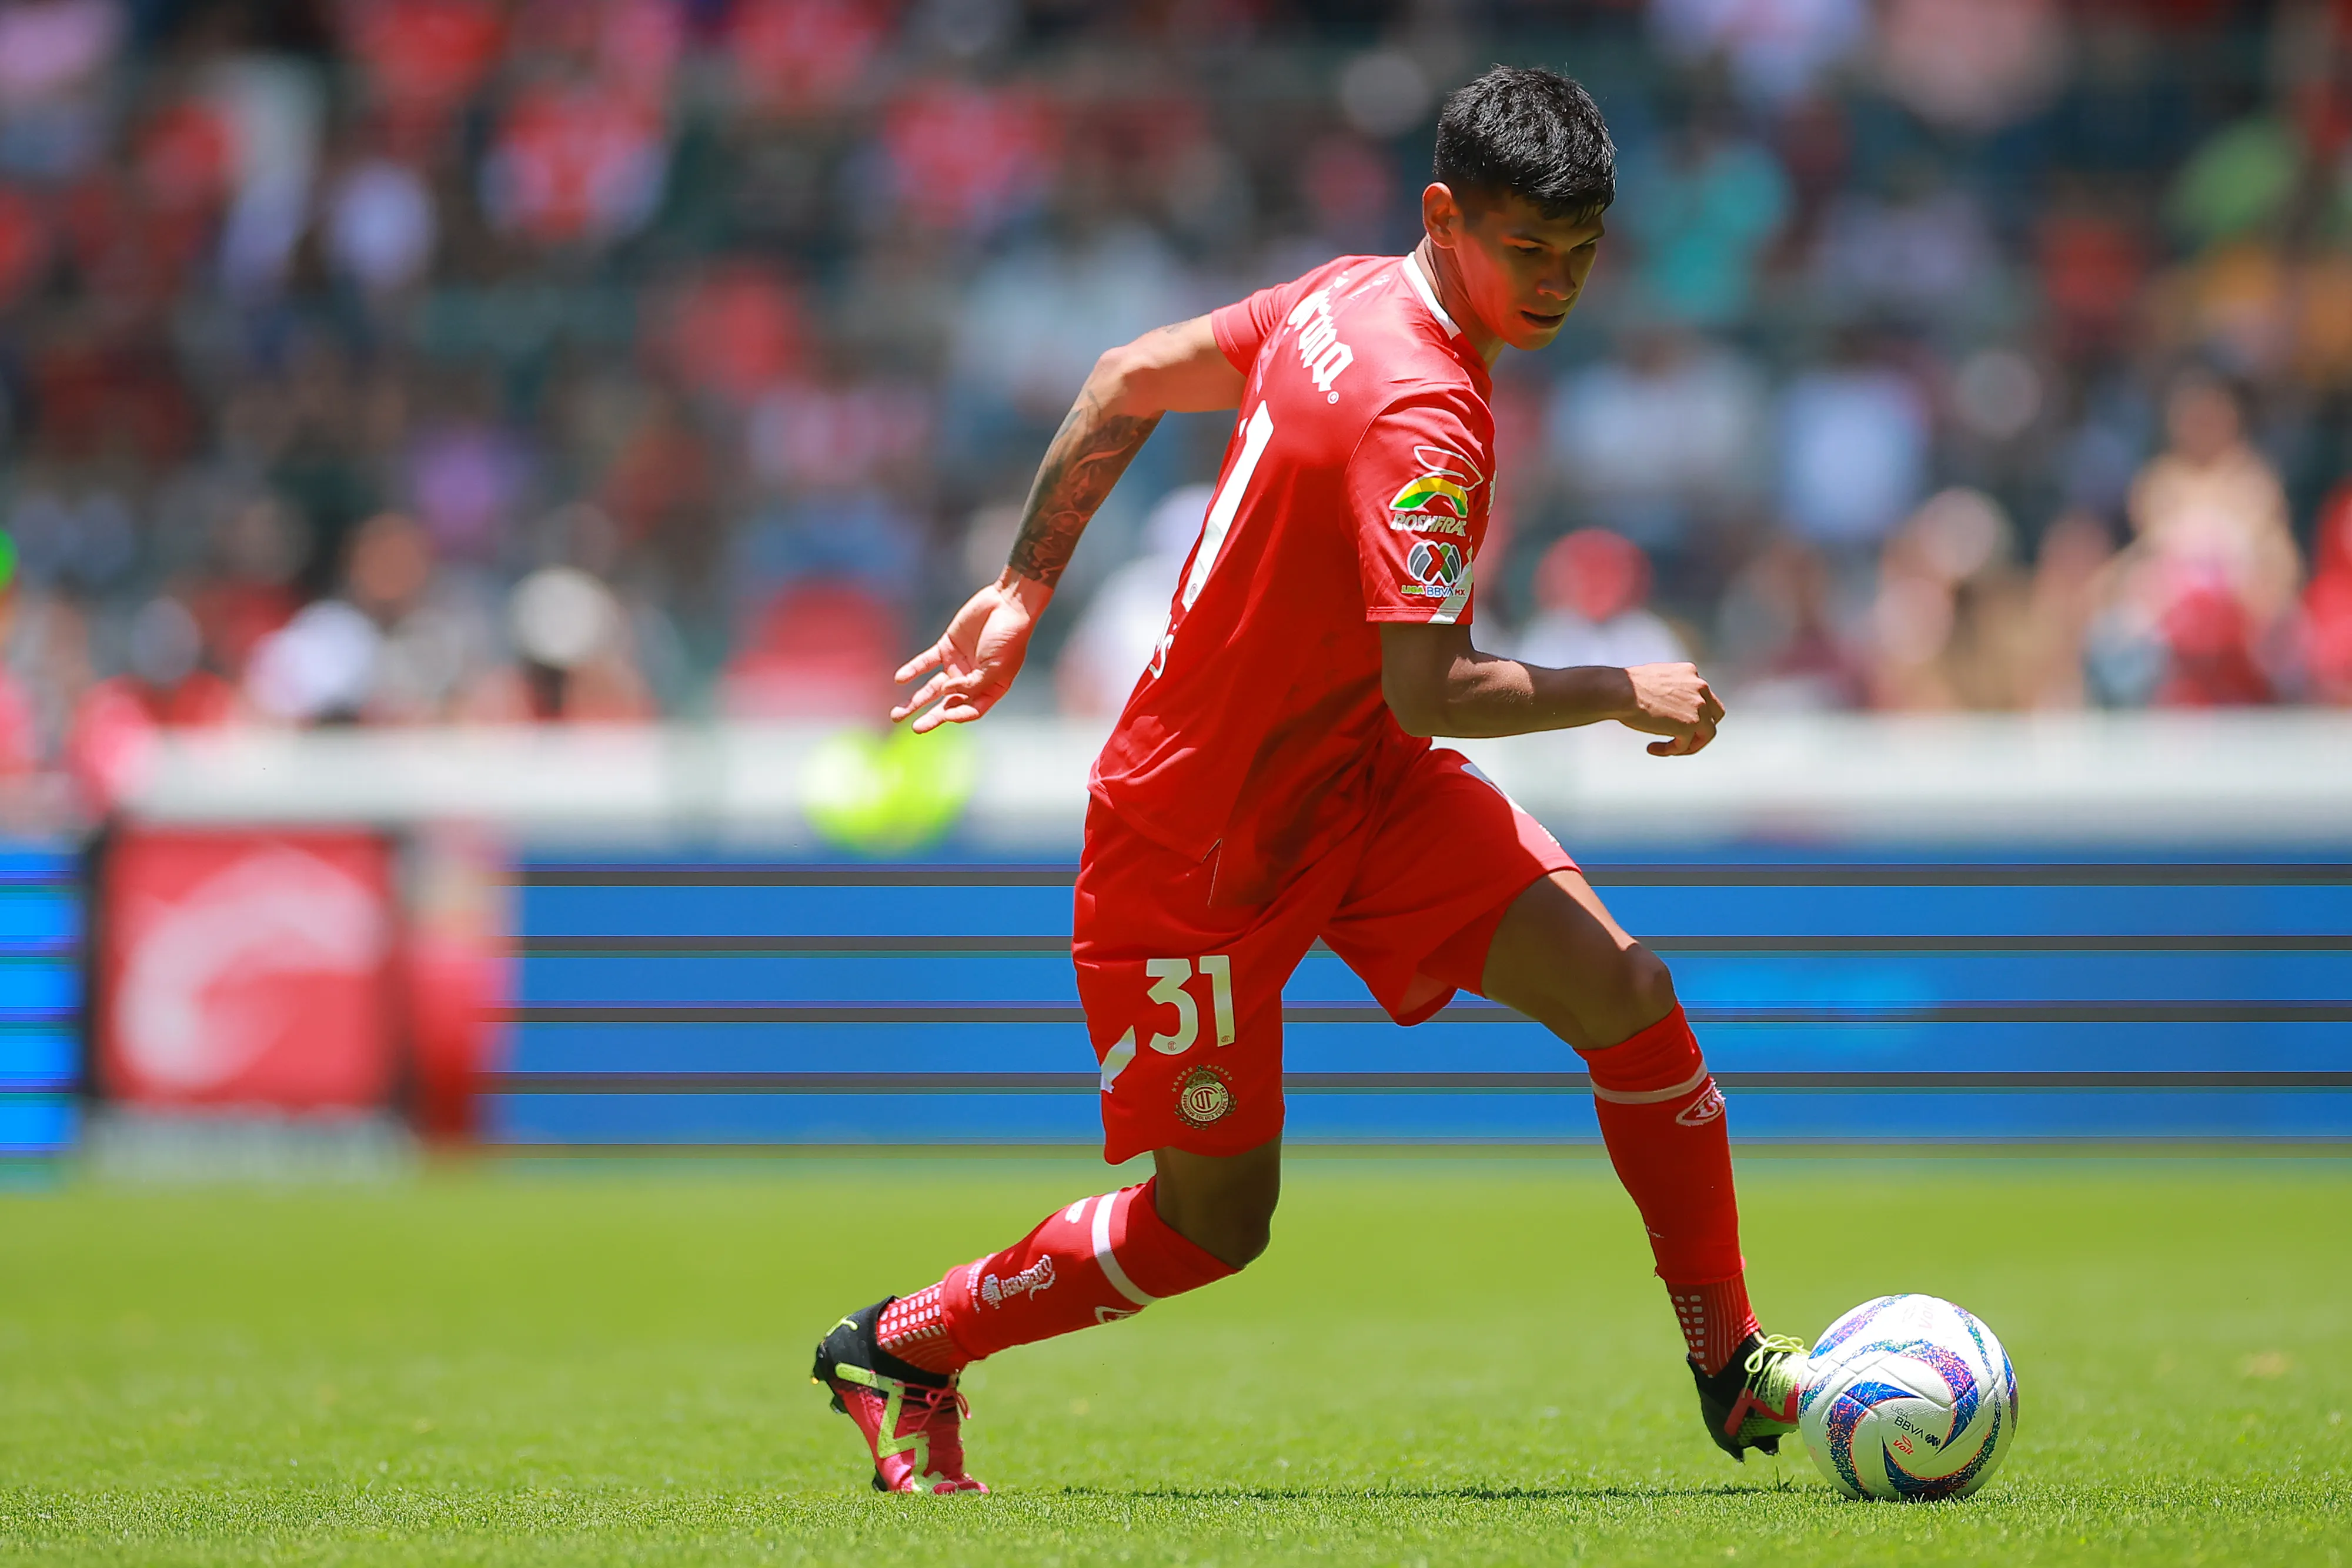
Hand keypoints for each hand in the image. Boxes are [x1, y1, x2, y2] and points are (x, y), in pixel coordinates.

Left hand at [891, 572, 1052, 732]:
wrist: (1007, 604)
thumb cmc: (1009, 639)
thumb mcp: (996, 667)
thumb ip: (972, 684)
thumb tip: (945, 694)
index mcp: (990, 689)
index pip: (970, 710)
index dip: (958, 715)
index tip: (946, 715)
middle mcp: (971, 681)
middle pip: (947, 704)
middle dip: (931, 717)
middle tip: (916, 728)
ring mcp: (957, 665)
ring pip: (932, 688)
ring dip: (915, 701)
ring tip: (897, 714)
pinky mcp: (946, 647)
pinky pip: (925, 663)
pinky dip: (912, 671)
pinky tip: (899, 679)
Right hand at [1618, 662, 1724, 756]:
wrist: (1621, 691)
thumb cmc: (1627, 687)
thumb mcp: (1656, 679)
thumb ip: (1670, 689)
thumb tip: (1669, 707)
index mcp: (1690, 672)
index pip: (1705, 695)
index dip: (1696, 711)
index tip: (1677, 721)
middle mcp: (1700, 687)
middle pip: (1716, 714)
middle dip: (1703, 728)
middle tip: (1684, 739)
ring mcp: (1699, 706)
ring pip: (1707, 733)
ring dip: (1689, 744)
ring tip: (1669, 750)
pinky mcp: (1691, 724)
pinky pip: (1686, 744)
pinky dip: (1670, 750)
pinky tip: (1652, 748)